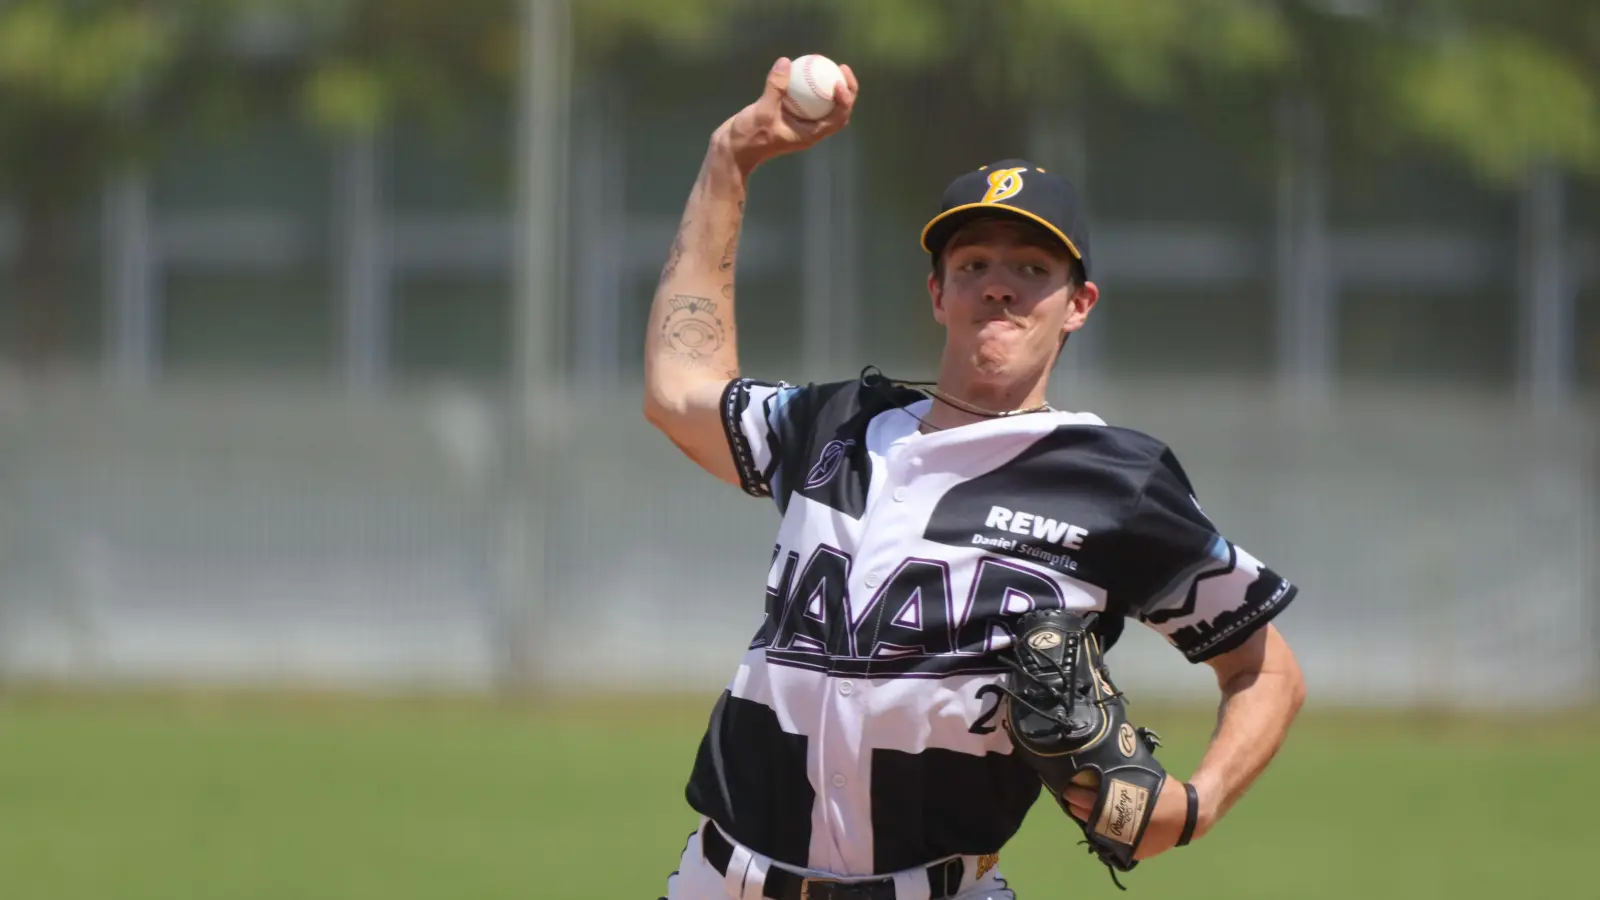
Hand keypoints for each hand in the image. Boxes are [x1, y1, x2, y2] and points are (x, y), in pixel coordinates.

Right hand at [713, 57, 858, 176]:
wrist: (733, 149)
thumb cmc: (749, 137)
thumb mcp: (761, 112)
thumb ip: (775, 88)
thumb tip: (786, 62)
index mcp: (810, 135)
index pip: (838, 118)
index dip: (846, 99)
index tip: (839, 81)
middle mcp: (809, 130)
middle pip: (838, 110)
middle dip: (846, 89)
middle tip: (841, 67)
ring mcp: (800, 123)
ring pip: (822, 103)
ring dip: (828, 85)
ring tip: (826, 63)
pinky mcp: (788, 115)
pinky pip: (804, 97)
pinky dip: (807, 84)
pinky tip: (801, 66)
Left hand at [1065, 777, 1196, 861]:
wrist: (1189, 817)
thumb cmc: (1165, 792)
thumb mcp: (1143, 776)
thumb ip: (1122, 775)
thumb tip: (1102, 760)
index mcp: (1125, 807)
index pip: (1092, 802)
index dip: (1077, 795)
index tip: (1067, 787)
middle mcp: (1123, 828)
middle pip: (1091, 817)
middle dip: (1076, 806)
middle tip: (1067, 795)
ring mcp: (1127, 842)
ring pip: (1097, 832)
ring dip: (1086, 819)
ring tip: (1076, 808)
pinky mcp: (1132, 852)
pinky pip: (1110, 842)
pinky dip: (1101, 832)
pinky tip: (1094, 822)